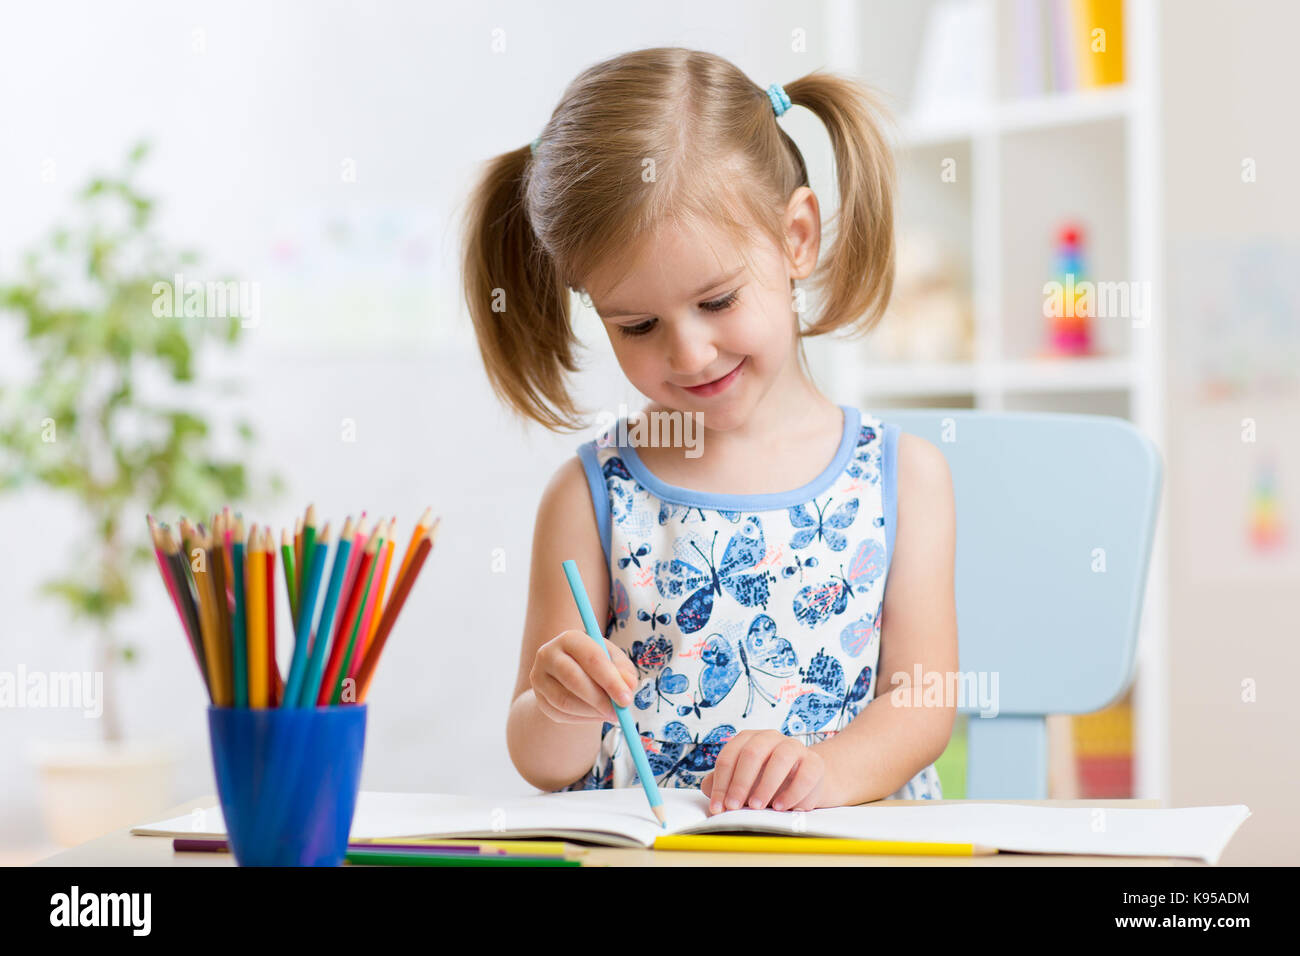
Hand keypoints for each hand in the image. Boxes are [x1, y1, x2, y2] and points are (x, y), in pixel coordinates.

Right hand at [531, 629, 638, 724]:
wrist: (568, 673)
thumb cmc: (596, 663)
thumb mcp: (613, 660)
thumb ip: (624, 671)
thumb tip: (629, 686)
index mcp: (570, 638)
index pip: (592, 658)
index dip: (611, 680)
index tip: (626, 699)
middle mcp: (548, 654)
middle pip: (573, 679)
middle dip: (599, 699)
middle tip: (618, 713)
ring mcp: (539, 677)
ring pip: (565, 700)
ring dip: (591, 712)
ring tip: (609, 714)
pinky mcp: (538, 698)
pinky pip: (560, 713)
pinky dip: (582, 718)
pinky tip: (595, 715)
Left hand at [701, 730, 830, 813]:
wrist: (804, 781)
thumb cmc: (766, 781)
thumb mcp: (742, 781)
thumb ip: (723, 784)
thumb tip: (710, 793)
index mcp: (748, 739)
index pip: (729, 757)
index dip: (721, 783)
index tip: (718, 807)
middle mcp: (770, 738)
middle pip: (752, 753)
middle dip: (740, 783)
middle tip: (734, 807)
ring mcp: (794, 747)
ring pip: (780, 759)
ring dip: (766, 785)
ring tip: (756, 806)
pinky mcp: (814, 762)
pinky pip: (805, 774)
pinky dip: (792, 792)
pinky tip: (780, 807)